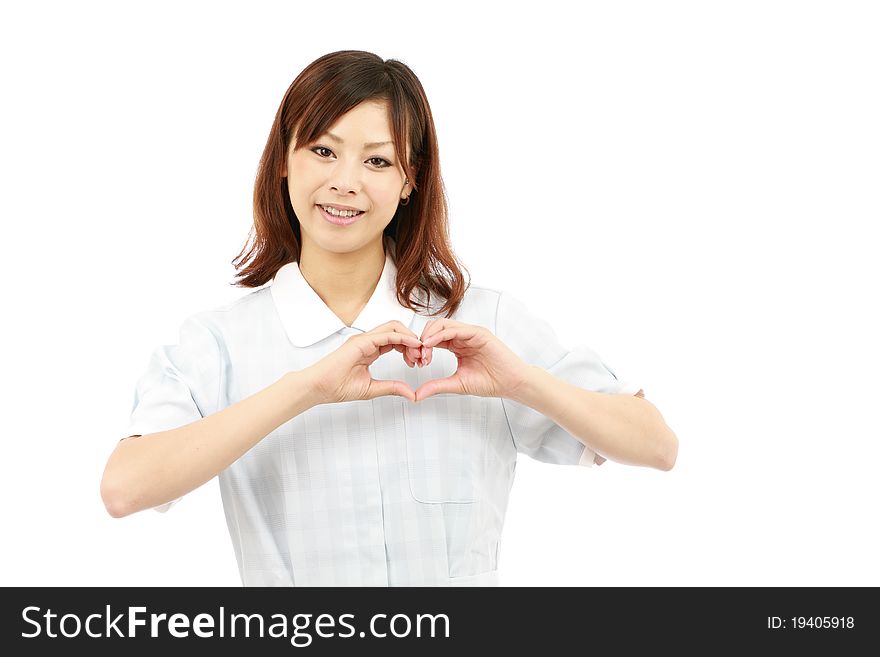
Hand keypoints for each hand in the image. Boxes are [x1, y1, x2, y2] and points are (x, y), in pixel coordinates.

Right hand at [306, 321, 424, 403]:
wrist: (318, 388)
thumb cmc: (337, 387)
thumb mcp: (372, 389)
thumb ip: (391, 388)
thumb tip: (410, 393)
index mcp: (370, 349)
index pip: (395, 340)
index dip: (410, 348)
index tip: (418, 362)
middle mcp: (368, 341)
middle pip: (397, 330)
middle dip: (413, 341)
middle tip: (422, 357)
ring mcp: (364, 339)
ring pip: (394, 327)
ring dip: (410, 338)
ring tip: (419, 353)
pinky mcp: (361, 342)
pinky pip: (386, 334)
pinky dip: (402, 338)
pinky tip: (414, 346)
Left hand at [412, 319, 531, 401]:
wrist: (511, 384)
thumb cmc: (490, 382)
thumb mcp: (457, 384)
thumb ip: (437, 386)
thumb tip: (416, 394)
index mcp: (457, 345)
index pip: (433, 338)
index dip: (421, 347)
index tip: (417, 363)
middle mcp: (463, 336)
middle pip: (435, 327)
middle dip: (422, 339)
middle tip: (418, 356)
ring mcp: (471, 333)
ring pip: (443, 324)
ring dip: (429, 335)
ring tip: (423, 351)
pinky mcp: (479, 333)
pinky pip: (455, 329)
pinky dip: (440, 335)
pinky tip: (431, 345)